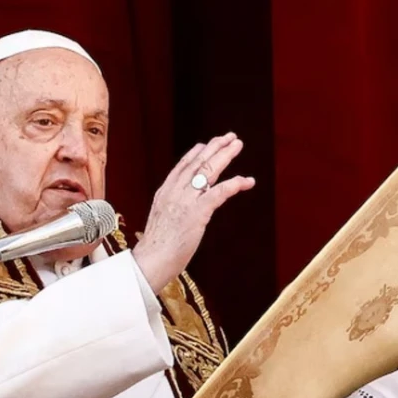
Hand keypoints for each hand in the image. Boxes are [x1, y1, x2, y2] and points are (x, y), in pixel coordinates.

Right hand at [133, 132, 254, 292]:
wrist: (151, 259)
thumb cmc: (157, 247)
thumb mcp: (162, 220)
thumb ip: (172, 209)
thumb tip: (181, 208)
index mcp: (165, 192)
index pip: (182, 166)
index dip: (196, 153)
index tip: (207, 144)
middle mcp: (175, 191)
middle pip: (197, 163)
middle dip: (215, 147)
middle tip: (230, 137)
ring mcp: (186, 201)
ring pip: (208, 171)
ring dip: (225, 156)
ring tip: (237, 145)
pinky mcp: (197, 213)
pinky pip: (218, 193)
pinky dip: (234, 184)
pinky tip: (246, 180)